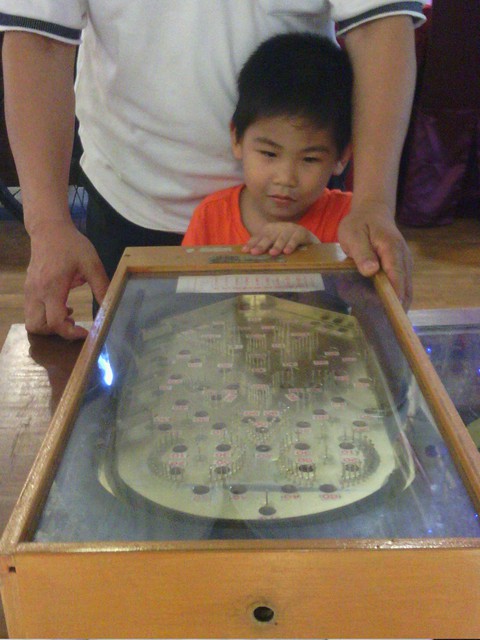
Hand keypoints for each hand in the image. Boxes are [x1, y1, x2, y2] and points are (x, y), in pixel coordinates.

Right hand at [24, 219, 109, 338]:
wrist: (49, 229)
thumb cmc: (71, 244)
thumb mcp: (91, 263)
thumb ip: (101, 285)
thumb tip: (110, 306)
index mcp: (52, 287)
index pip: (55, 322)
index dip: (70, 332)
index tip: (86, 332)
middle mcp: (36, 292)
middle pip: (38, 327)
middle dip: (56, 332)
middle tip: (74, 322)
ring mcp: (29, 291)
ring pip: (32, 321)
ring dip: (49, 325)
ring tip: (68, 314)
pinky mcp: (29, 289)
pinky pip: (32, 311)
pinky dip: (45, 316)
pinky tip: (62, 305)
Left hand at [242, 222, 319, 255]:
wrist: (307, 238)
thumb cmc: (287, 243)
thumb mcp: (274, 244)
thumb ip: (263, 246)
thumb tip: (248, 253)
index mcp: (270, 229)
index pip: (259, 236)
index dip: (252, 243)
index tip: (245, 251)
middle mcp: (279, 227)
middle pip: (269, 236)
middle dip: (261, 244)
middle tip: (255, 252)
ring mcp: (291, 229)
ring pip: (282, 238)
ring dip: (277, 245)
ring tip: (272, 253)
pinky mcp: (302, 233)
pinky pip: (295, 239)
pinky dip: (291, 245)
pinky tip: (287, 251)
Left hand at [337, 200, 411, 308]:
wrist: (372, 212)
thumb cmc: (360, 223)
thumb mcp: (354, 234)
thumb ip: (362, 252)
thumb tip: (371, 271)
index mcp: (392, 249)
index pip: (397, 277)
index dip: (394, 297)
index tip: (388, 314)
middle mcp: (404, 258)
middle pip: (404, 289)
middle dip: (391, 305)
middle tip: (372, 315)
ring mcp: (405, 264)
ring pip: (404, 291)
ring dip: (390, 303)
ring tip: (369, 310)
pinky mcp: (401, 268)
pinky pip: (399, 287)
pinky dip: (389, 297)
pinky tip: (374, 303)